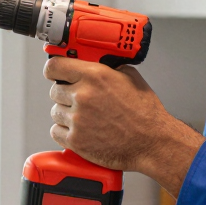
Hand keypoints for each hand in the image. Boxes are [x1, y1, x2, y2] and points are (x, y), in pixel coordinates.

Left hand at [44, 57, 204, 195]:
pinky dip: (65, 131)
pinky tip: (81, 130)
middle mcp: (82, 95)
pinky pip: (56, 131)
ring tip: (86, 117)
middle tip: (79, 99)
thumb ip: (107, 67)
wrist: (151, 141)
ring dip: (66, 113)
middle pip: (54, 90)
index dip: (54, 69)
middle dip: (65, 94)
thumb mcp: (130, 76)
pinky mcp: (76, 141)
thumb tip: (96, 62)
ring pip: (55, 111)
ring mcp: (77, 119)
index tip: (55, 72)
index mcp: (94, 75)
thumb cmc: (145, 112)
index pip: (54, 66)